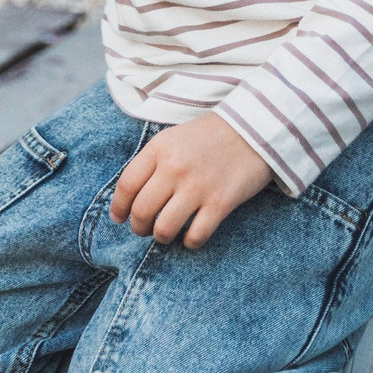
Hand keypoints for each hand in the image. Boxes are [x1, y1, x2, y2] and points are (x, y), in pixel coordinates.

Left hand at [109, 112, 275, 248]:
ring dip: (160, 237)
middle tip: (142, 230)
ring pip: (164, 228)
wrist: (254, 129)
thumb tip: (133, 194)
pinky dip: (189, 242)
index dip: (119, 207)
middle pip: (142, 210)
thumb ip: (152, 161)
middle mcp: (174, 168)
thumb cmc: (210, 136)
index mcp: (159, 149)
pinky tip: (190, 238)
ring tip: (164, 235)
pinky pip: (196, 235)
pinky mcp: (221, 202)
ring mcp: (197, 186)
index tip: (118, 218)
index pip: (127, 185)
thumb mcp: (173, 138)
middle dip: (138, 227)